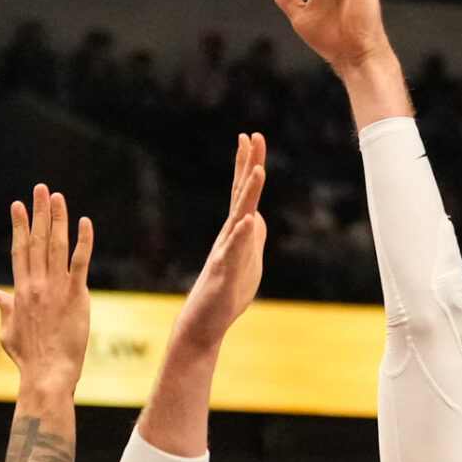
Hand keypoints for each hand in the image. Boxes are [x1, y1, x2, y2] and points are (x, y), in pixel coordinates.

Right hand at [0, 183, 92, 392]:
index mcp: (20, 291)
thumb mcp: (8, 331)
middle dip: (38, 212)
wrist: (46, 373)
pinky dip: (83, 241)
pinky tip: (85, 222)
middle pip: (36, 240)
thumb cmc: (28, 357)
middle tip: (40, 188)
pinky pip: (80, 263)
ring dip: (57, 218)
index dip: (19, 226)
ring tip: (57, 196)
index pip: (19, 250)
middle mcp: (36, 284)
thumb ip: (3, 307)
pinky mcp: (76, 296)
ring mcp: (56, 288)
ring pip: (56, 245)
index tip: (18, 206)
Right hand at [174, 132, 266, 349]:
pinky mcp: (224, 273)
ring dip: (248, 194)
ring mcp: (225, 253)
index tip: (250, 137)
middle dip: (248, 165)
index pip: (242, 193)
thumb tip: (258, 219)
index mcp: (236, 233)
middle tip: (253, 135)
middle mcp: (229, 236)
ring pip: (238, 218)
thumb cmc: (225, 296)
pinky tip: (249, 221)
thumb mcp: (247, 263)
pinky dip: (241, 236)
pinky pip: (233, 252)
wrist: (203, 325)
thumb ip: (252, 239)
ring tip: (258, 171)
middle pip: (241, 195)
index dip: (247, 164)